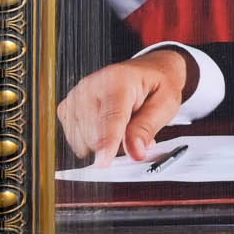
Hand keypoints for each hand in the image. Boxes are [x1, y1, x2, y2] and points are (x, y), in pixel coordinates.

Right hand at [56, 49, 194, 165]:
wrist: (149, 71)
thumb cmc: (158, 85)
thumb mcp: (166, 104)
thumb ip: (147, 128)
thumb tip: (135, 152)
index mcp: (119, 80)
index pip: (110, 117)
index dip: (107, 142)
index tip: (104, 162)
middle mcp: (92, 85)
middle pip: (93, 132)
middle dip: (115, 144)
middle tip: (135, 135)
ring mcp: (77, 95)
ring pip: (81, 139)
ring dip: (102, 144)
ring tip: (122, 129)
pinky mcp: (68, 107)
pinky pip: (74, 138)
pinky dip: (90, 142)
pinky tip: (105, 130)